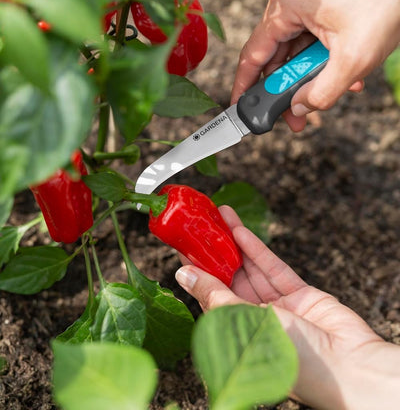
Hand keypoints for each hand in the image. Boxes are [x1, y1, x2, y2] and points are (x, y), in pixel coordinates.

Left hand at [176, 206, 399, 409]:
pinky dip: (256, 250)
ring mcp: (278, 307)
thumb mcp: (243, 323)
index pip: (209, 296)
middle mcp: (254, 321)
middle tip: (200, 223)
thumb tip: (183, 275)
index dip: (196, 268)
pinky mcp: (300, 295)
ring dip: (233, 242)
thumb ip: (214, 295)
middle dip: (214, 250)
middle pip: (229, 279)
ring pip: (250, 269)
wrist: (347, 367)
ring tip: (218, 215)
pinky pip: (272, 269)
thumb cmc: (291, 359)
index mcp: (236, 336)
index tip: (182, 244)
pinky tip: (240, 231)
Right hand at [231, 0, 399, 130]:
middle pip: (277, 53)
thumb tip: (298, 109)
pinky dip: (326, 57)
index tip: (241, 109)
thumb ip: (320, 93)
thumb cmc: (387, 1)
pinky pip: (314, 35)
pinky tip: (349, 73)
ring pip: (298, 47)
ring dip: (313, 74)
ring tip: (335, 92)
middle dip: (289, 87)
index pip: (253, 54)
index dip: (245, 86)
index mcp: (285, 5)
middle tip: (297, 117)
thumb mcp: (352, 59)